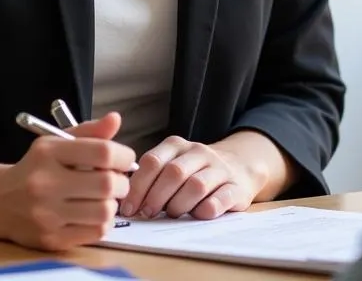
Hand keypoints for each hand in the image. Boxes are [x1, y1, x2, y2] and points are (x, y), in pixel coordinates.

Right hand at [0, 112, 136, 250]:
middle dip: (122, 181)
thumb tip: (115, 119)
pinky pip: (94, 232)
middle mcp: (45, 184)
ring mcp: (46, 215)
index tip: (126, 158)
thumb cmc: (35, 168)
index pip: (102, 152)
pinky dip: (102, 222)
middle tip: (118, 180)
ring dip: (112, 203)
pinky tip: (93, 213)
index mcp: (49, 153)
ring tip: (105, 197)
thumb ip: (90, 132)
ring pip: (104, 211)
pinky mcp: (50, 239)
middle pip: (106, 184)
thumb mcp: (57, 142)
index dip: (123, 155)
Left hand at [119, 135, 263, 220]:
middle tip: (148, 214)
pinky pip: (220, 199)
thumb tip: (123, 201)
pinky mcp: (236, 187)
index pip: (152, 161)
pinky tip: (197, 215)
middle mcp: (199, 152)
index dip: (138, 187)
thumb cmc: (193, 172)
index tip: (129, 208)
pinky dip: (205, 210)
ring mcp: (220, 169)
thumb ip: (150, 177)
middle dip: (156, 197)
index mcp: (177, 146)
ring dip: (179, 205)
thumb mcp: (171, 164)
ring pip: (196, 185)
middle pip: (173, 173)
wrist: (239, 166)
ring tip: (172, 215)